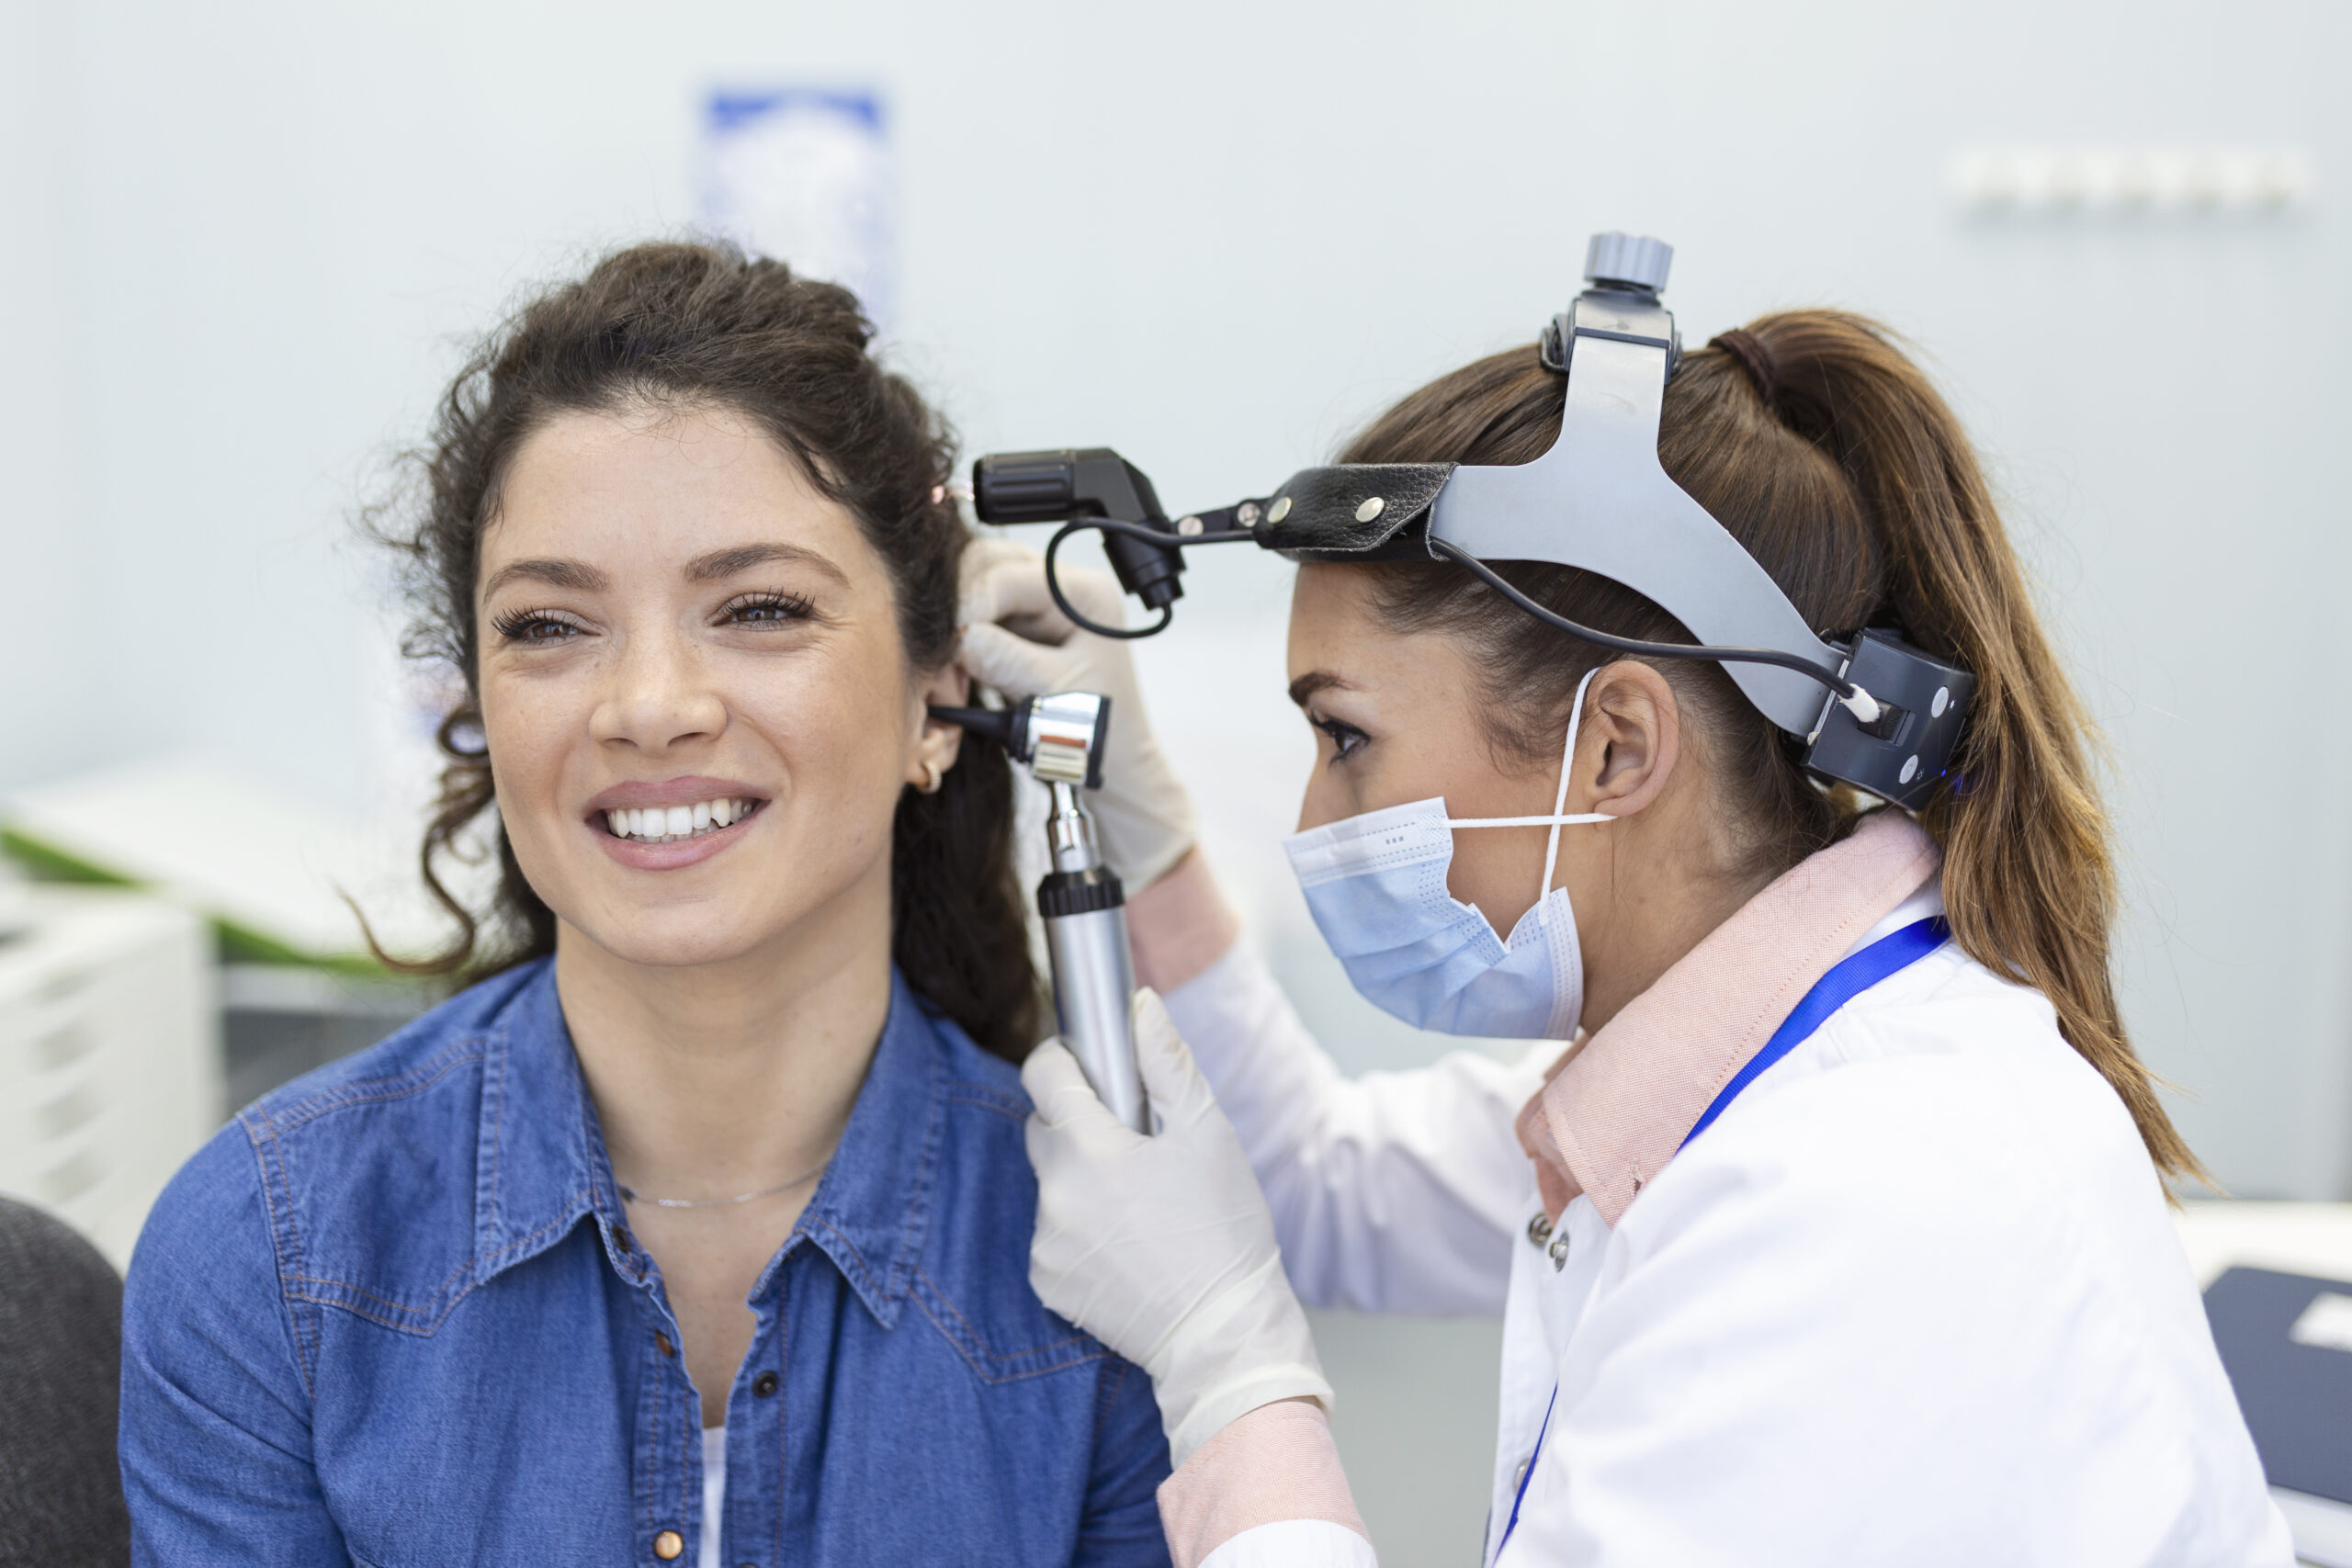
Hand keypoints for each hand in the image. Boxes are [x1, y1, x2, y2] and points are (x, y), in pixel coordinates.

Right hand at [959, 539, 1198, 888]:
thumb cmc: (1097, 732)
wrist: (1112, 764)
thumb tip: (953, 637)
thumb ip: (1004, 660)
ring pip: (975, 586)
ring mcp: (1038, 603)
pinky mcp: (1019, 625)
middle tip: (940, 651)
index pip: (1009, 575)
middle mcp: (1061, 587)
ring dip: (955, 620)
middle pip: (988, 565)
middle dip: (957, 603)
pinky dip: (959, 638)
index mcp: (1084, 594)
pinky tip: (954, 667)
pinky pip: (976, 615)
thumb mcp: (1052, 695)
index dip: (967, 603)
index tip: (941, 641)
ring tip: (947, 665)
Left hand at [1024, 989, 1331, 1464]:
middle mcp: (1054, 1194)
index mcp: (1088, 1148)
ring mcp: (1045, 1242)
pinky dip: (1081, 1231)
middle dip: (1080, 1125)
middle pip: (1045, 1130)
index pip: (1042, 1075)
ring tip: (1142, 1207)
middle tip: (1136, 1146)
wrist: (1222, 1333)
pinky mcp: (1048, 1282)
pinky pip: (1053, 1235)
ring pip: (1052, 1185)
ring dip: (1083, 1182)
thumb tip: (1141, 1004)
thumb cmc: (1225, 1231)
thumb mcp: (1208, 1134)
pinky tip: (1129, 1245)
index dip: (1064, 1062)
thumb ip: (1167, 1062)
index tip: (1088, 1068)